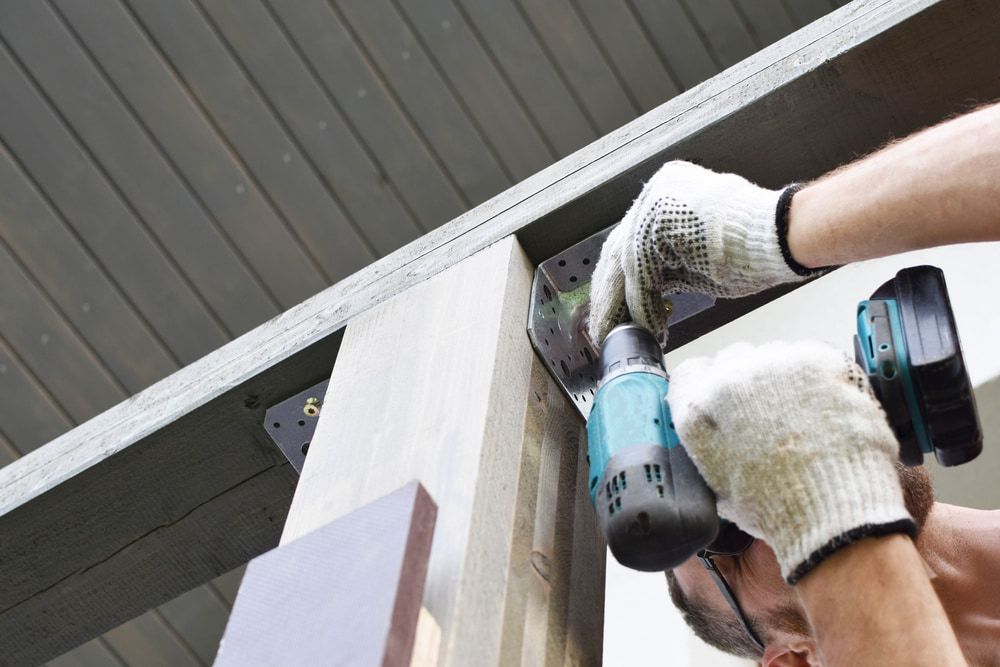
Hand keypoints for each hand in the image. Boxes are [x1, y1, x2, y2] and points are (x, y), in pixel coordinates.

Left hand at [587, 161, 819, 344]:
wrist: (780, 236)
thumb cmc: (752, 249)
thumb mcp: (697, 258)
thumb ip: (668, 267)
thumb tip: (648, 294)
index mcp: (665, 197)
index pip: (629, 245)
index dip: (620, 282)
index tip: (613, 307)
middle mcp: (655, 194)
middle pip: (619, 253)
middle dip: (612, 295)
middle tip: (606, 325)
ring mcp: (654, 204)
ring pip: (627, 265)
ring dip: (626, 305)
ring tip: (626, 333)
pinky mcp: (656, 222)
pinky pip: (640, 272)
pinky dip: (643, 304)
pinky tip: (651, 326)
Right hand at [667, 340, 914, 583]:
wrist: (833, 511)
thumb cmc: (778, 506)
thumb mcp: (718, 481)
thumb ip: (709, 444)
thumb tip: (717, 429)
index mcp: (697, 410)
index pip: (690, 373)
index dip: (709, 384)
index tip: (726, 396)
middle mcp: (728, 380)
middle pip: (734, 358)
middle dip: (751, 380)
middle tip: (771, 410)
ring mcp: (772, 366)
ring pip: (774, 355)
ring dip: (785, 376)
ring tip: (805, 414)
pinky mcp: (813, 360)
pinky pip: (811, 356)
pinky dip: (820, 376)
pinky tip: (827, 407)